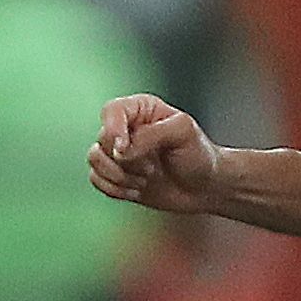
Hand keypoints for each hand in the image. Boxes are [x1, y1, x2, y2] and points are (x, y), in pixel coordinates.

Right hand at [88, 92, 227, 215]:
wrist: (206, 188)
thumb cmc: (198, 155)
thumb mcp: (182, 133)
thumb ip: (150, 135)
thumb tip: (121, 152)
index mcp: (140, 109)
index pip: (111, 111)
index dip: (113, 130)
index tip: (124, 150)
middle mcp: (126, 128)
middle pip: (102, 139)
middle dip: (125, 161)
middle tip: (151, 169)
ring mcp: (119, 153)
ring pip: (94, 160)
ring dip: (119, 176)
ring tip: (145, 181)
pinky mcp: (115, 175)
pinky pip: (96, 180)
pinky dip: (114, 189)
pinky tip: (137, 191)